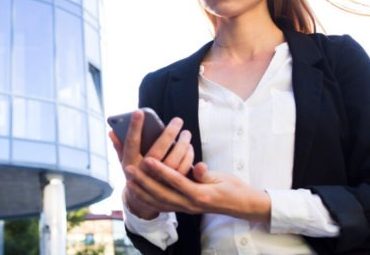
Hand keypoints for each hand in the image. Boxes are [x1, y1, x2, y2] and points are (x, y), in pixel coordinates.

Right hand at [108, 110, 194, 218]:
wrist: (142, 201)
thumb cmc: (135, 174)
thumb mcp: (125, 161)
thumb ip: (119, 146)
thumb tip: (111, 131)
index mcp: (130, 164)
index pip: (131, 142)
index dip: (134, 127)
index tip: (139, 111)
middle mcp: (143, 173)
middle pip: (157, 151)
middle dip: (168, 134)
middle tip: (178, 120)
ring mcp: (157, 182)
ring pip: (173, 161)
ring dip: (182, 145)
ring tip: (186, 133)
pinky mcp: (171, 187)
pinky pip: (182, 171)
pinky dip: (188, 158)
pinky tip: (189, 147)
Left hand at [124, 159, 270, 222]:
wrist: (240, 206)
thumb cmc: (232, 188)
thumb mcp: (221, 178)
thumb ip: (205, 173)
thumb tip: (196, 166)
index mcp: (200, 195)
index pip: (176, 181)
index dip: (161, 171)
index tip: (148, 160)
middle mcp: (190, 204)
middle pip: (162, 194)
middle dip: (144, 182)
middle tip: (129, 169)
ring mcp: (186, 208)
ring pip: (159, 202)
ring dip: (142, 192)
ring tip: (128, 180)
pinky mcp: (184, 208)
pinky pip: (163, 206)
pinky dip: (149, 199)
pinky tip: (139, 193)